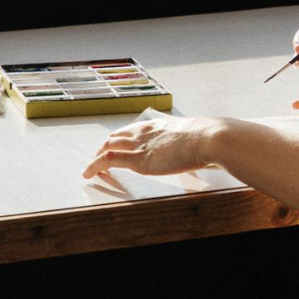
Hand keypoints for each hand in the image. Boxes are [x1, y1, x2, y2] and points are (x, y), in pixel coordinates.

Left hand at [83, 114, 225, 180]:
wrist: (208, 138)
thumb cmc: (209, 138)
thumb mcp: (198, 136)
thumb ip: (193, 143)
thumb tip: (205, 150)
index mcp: (159, 125)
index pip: (134, 129)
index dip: (122, 137)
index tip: (118, 144)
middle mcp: (145, 132)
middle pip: (117, 136)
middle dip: (106, 146)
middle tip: (100, 156)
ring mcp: (140, 145)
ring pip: (108, 146)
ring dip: (97, 157)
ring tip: (91, 167)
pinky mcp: (138, 160)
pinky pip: (108, 160)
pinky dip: (94, 167)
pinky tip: (88, 174)